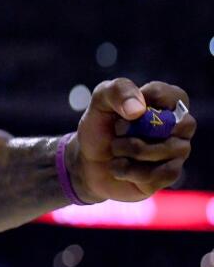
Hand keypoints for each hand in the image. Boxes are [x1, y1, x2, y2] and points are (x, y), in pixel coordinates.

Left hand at [69, 78, 195, 203]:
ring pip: (166, 150)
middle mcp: (178, 126)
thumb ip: (118, 91)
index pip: (175, 96)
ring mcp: (177, 151)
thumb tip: (138, 109)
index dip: (148, 102)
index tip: (125, 110)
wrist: (88, 162)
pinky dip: (130, 170)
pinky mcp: (169, 175)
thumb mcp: (100, 101)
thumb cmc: (99, 126)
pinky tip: (120, 167)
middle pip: (173, 125)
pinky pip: (160, 174)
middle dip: (135, 129)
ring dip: (129, 149)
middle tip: (118, 130)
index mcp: (166, 102)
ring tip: (116, 149)